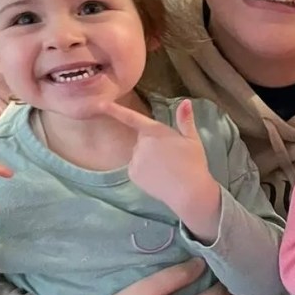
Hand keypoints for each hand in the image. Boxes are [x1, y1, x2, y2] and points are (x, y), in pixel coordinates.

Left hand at [102, 100, 220, 240]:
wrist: (188, 192)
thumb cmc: (193, 163)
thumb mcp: (193, 140)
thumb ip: (185, 120)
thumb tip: (185, 101)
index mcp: (156, 132)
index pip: (132, 118)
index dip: (115, 110)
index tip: (101, 104)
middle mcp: (141, 144)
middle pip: (143, 139)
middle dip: (153, 143)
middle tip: (171, 155)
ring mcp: (135, 160)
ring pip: (139, 154)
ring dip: (148, 157)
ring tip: (166, 168)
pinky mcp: (133, 174)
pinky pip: (136, 167)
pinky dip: (144, 170)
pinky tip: (159, 176)